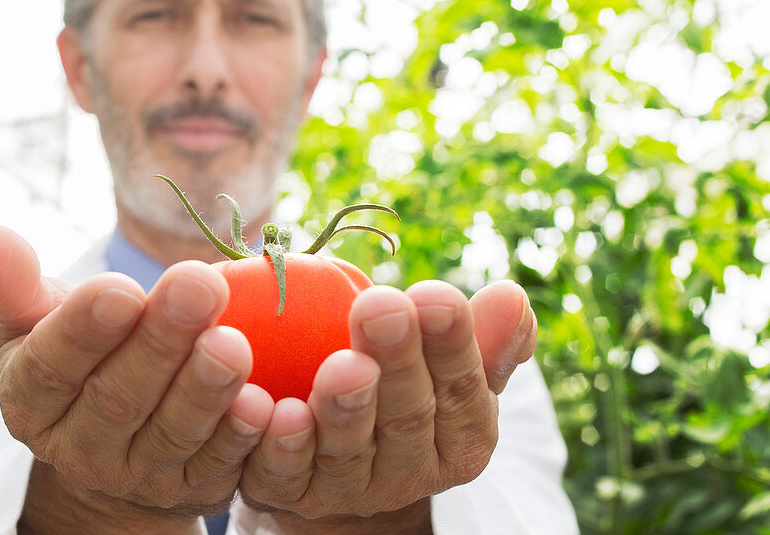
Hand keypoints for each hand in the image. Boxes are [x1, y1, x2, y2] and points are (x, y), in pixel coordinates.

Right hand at [0, 226, 274, 519]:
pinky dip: (242, 438)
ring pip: (174, 434)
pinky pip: (221, 467)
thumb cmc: (78, 356)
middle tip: (198, 286)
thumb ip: (14, 286)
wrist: (116, 440)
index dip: (83, 330)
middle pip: (118, 397)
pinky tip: (264, 403)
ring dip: (205, 389)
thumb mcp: (34, 323)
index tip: (118, 288)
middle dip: (161, 341)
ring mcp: (141, 476)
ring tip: (233, 343)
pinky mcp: (196, 490)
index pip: (50, 367)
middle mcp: (81, 448)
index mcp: (31, 402)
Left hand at [238, 278, 535, 527]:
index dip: (452, 345)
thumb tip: (512, 297)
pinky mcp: (288, 494)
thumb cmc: (396, 385)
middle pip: (406, 418)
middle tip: (381, 308)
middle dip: (397, 363)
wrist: (327, 450)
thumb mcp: (442, 363)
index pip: (464, 390)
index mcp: (460, 441)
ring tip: (341, 365)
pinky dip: (281, 445)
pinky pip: (283, 473)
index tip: (434, 295)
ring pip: (347, 451)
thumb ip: (479, 336)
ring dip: (344, 408)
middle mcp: (409, 475)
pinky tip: (277, 409)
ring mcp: (348, 490)